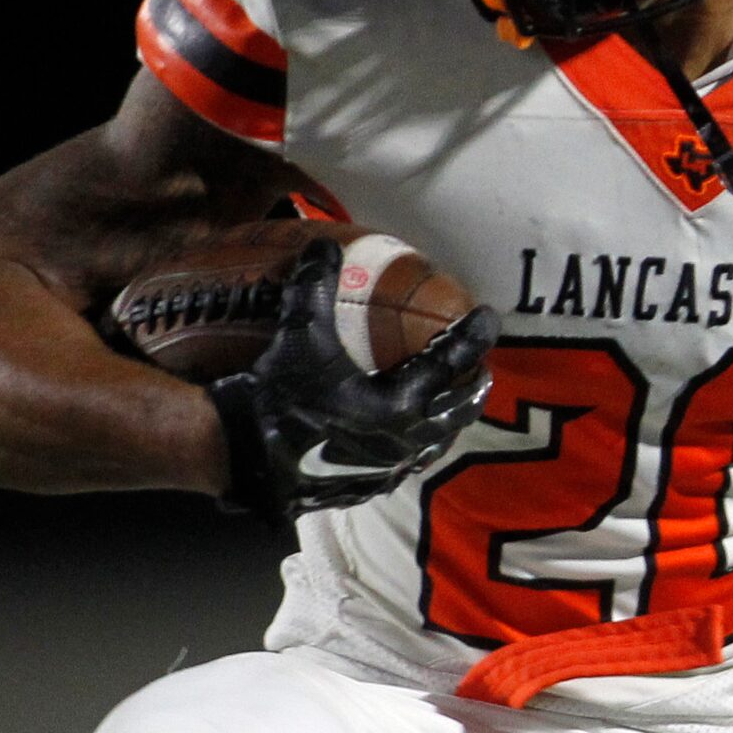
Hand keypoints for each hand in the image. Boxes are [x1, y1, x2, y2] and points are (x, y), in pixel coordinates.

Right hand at [207, 238, 497, 518]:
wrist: (244, 458)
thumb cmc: (279, 395)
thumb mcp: (300, 335)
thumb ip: (316, 287)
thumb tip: (324, 244)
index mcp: (400, 402)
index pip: (451, 362)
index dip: (473, 336)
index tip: (488, 318)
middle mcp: (404, 441)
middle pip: (457, 410)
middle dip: (473, 386)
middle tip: (482, 366)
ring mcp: (387, 470)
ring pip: (434, 444)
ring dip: (447, 419)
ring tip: (450, 403)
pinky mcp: (364, 488)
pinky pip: (405, 465)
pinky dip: (416, 447)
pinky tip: (407, 442)